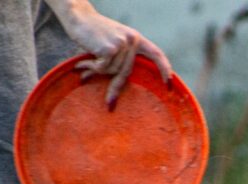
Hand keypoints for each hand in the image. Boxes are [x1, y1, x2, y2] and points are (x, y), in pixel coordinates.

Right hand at [46, 0, 171, 106]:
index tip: (170, 85)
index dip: (164, 69)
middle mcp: (132, 40)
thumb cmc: (94, 33)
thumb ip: (123, 57)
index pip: (156, 54)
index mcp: (136, 38)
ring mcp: (122, 43)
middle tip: (109, 102)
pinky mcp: (110, 48)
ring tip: (85, 64)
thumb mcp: (114, 43)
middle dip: (116, 88)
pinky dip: (92, 67)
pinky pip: (103, 68)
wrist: (77, 17)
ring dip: (98, 70)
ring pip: (113, 70)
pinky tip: (83, 61)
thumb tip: (122, 85)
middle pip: (127, 71)